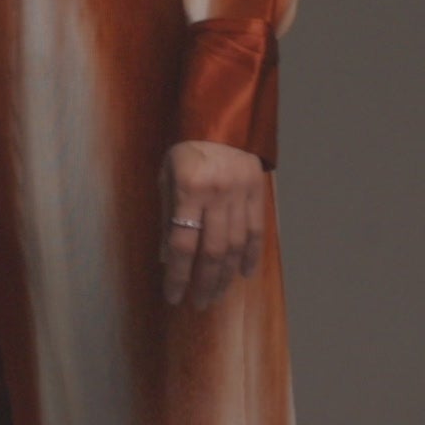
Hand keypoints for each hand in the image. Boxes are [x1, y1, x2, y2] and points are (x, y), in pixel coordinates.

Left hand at [158, 140, 265, 308]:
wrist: (221, 122)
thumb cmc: (186, 151)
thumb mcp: (166, 177)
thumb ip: (167, 217)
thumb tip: (167, 259)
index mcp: (188, 189)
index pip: (183, 243)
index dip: (178, 275)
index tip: (173, 297)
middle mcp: (217, 195)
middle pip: (212, 251)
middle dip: (204, 282)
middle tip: (198, 303)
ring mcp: (240, 194)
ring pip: (235, 246)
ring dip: (225, 276)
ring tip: (216, 295)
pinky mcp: (258, 193)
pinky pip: (256, 232)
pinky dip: (251, 256)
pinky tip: (243, 275)